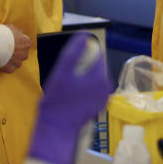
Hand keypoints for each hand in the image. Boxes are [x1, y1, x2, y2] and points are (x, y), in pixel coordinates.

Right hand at [0, 24, 30, 73]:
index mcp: (27, 43)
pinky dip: (5, 66)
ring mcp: (18, 63)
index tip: (11, 43)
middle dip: (15, 53)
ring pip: (16, 62)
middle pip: (21, 54)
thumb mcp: (11, 28)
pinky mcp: (11, 69)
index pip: (25, 44)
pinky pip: (9, 68)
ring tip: (1, 56)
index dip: (18, 43)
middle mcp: (25, 54)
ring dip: (11, 60)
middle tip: (6, 50)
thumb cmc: (2, 34)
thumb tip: (20, 32)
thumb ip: (17, 31)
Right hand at [27, 33, 111, 163]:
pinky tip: (71, 94)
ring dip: (81, 76)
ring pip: (93, 77)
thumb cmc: (56, 101)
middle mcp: (106, 87)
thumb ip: (73, 52)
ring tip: (67, 85)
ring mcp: (103, 97)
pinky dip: (83, 87)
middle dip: (82, 66)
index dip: (82, 54)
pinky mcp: (98, 105)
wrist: (56, 128)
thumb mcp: (62, 72)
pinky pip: (92, 88)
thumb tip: (84, 35)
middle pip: (95, 65)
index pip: (96, 54)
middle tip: (66, 76)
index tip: (68, 63)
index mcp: (101, 77)